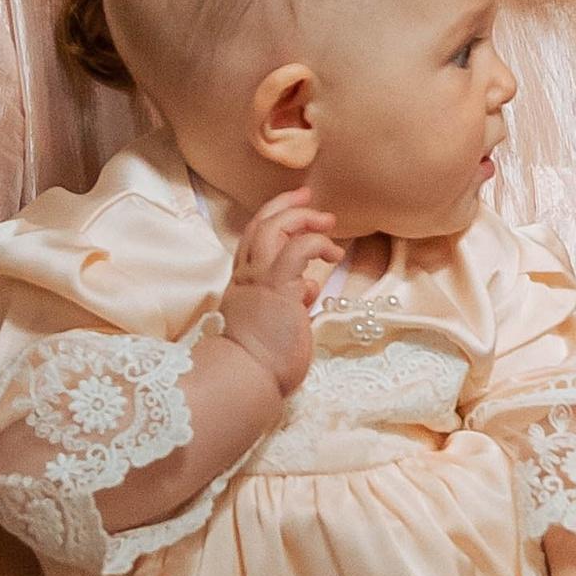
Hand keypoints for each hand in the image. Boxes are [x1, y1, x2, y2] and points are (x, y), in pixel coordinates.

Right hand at [218, 187, 340, 395]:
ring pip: (275, 228)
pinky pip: (297, 249)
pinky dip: (316, 243)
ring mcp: (260, 280)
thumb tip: (308, 289)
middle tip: (309, 196)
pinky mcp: (278, 288)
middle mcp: (247, 277)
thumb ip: (290, 302)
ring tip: (328, 222)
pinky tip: (332, 255)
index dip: (274, 218)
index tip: (296, 210)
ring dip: (303, 218)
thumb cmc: (259, 362)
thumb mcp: (276, 324)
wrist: (245, 379)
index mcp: (243, 285)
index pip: (254, 240)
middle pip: (261, 224)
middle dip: (286, 205)